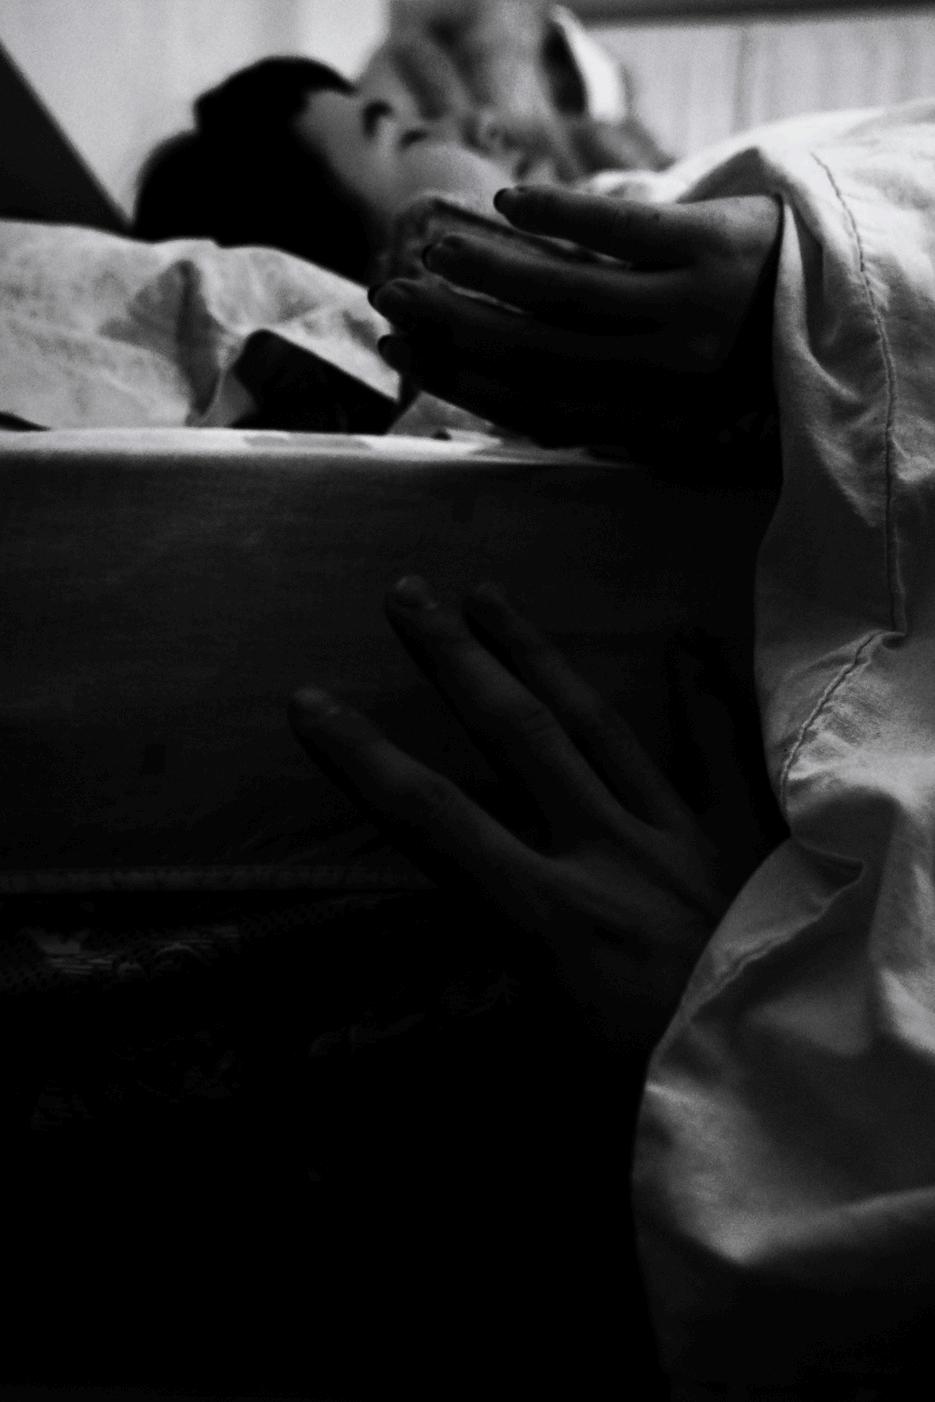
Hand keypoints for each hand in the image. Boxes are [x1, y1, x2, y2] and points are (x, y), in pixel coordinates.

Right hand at [289, 577, 730, 1054]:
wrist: (781, 1082)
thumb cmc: (650, 1081)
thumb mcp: (543, 1064)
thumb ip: (471, 1009)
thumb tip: (368, 1018)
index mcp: (549, 914)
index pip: (435, 818)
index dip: (364, 759)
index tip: (311, 703)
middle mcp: (607, 851)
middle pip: (517, 735)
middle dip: (456, 661)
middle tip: (409, 594)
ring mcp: (677, 834)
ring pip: (598, 724)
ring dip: (539, 655)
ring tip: (491, 594)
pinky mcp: (736, 838)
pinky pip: (718, 755)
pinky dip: (703, 696)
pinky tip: (687, 638)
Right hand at [370, 186, 781, 457]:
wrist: (831, 294)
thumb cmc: (730, 347)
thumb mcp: (663, 391)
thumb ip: (591, 396)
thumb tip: (500, 395)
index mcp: (648, 417)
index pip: (533, 403)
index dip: (461, 381)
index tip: (403, 354)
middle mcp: (665, 375)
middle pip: (538, 352)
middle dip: (457, 326)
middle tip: (394, 299)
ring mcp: (692, 309)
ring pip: (569, 292)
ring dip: (491, 269)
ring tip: (433, 247)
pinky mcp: (714, 248)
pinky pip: (620, 232)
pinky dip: (559, 215)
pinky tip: (507, 201)